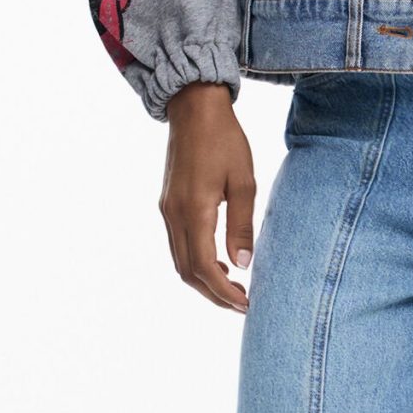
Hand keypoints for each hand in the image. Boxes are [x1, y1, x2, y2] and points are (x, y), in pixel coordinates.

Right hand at [161, 82, 255, 311]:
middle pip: (187, 271)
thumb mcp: (244, 182)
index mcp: (194, 210)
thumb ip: (242, 225)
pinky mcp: (168, 204)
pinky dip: (195, 262)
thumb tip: (243, 265)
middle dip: (213, 294)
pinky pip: (177, 245)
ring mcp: (167, 210)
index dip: (223, 291)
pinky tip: (217, 262)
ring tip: (232, 288)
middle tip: (241, 303)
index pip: (204, 266)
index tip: (245, 303)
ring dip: (203, 280)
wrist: (194, 109)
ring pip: (179, 261)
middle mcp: (174, 214)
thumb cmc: (224, 140)